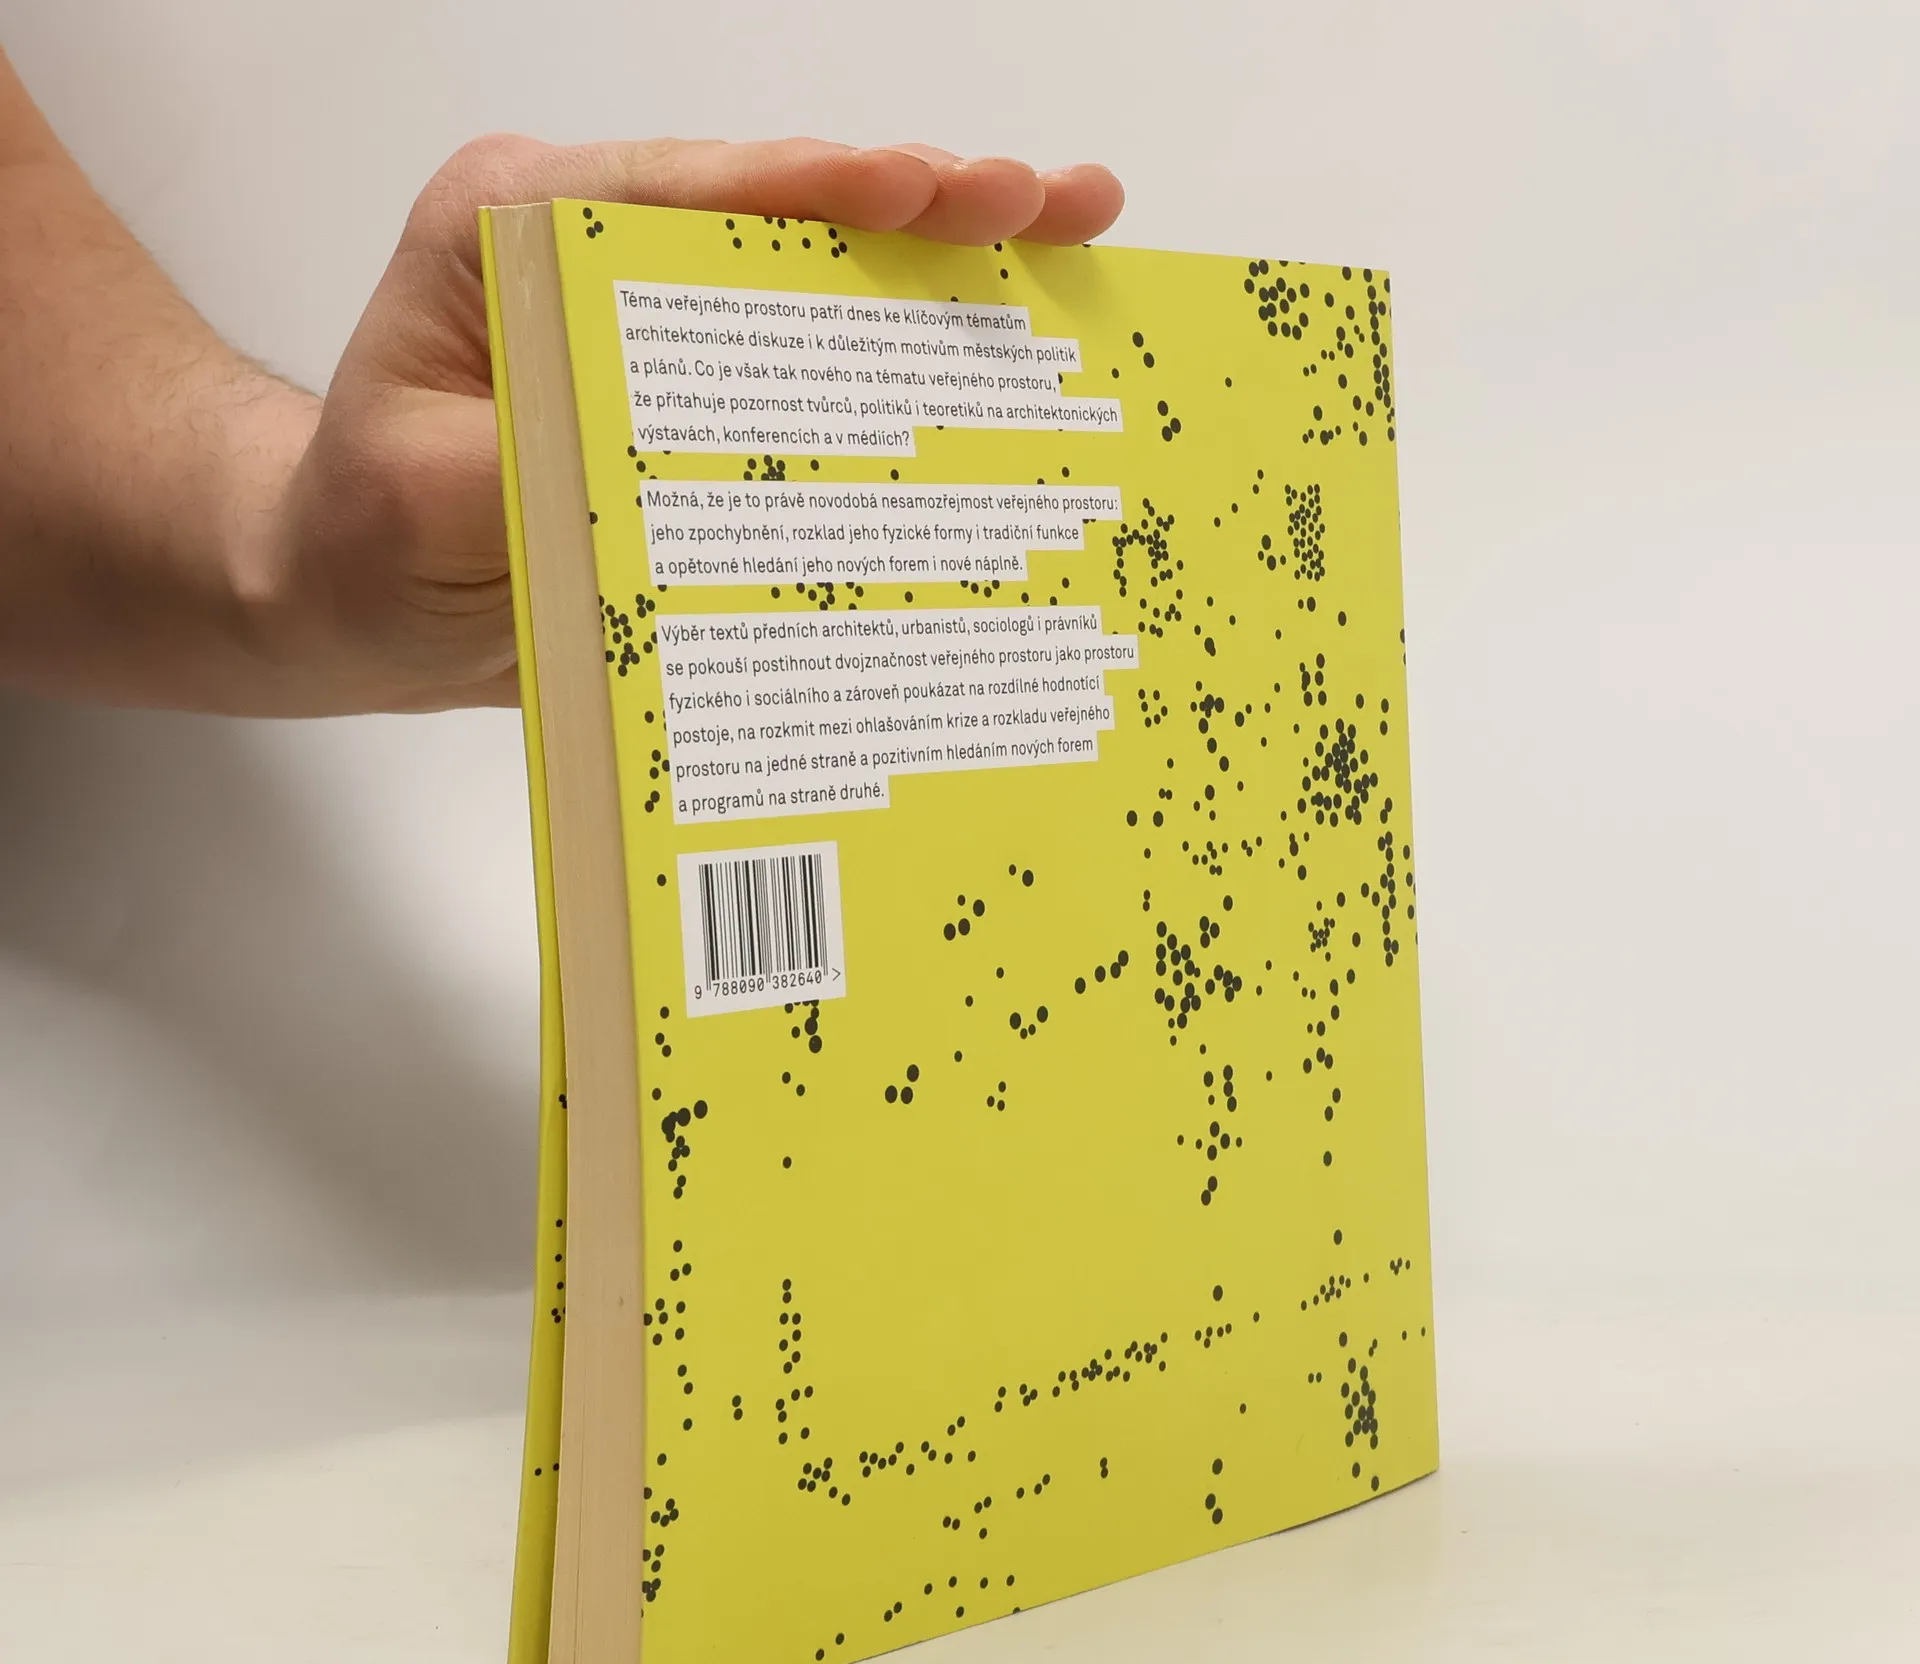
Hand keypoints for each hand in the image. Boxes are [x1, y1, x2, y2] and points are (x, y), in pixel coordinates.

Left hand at [267, 138, 1125, 713]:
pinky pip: (814, 372)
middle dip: (929, 206)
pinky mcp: (696, 401)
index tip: (930, 192)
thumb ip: (536, 468)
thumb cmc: (361, 539)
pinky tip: (1002, 350)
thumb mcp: (420, 500)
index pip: (689, 190)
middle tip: (1057, 203)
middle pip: (784, 212)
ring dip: (947, 267)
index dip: (821, 188)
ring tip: (1072, 238)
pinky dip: (911, 361)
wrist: (350, 602)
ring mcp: (658, 325)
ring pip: (818, 278)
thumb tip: (672, 470)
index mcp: (521, 232)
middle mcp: (602, 255)